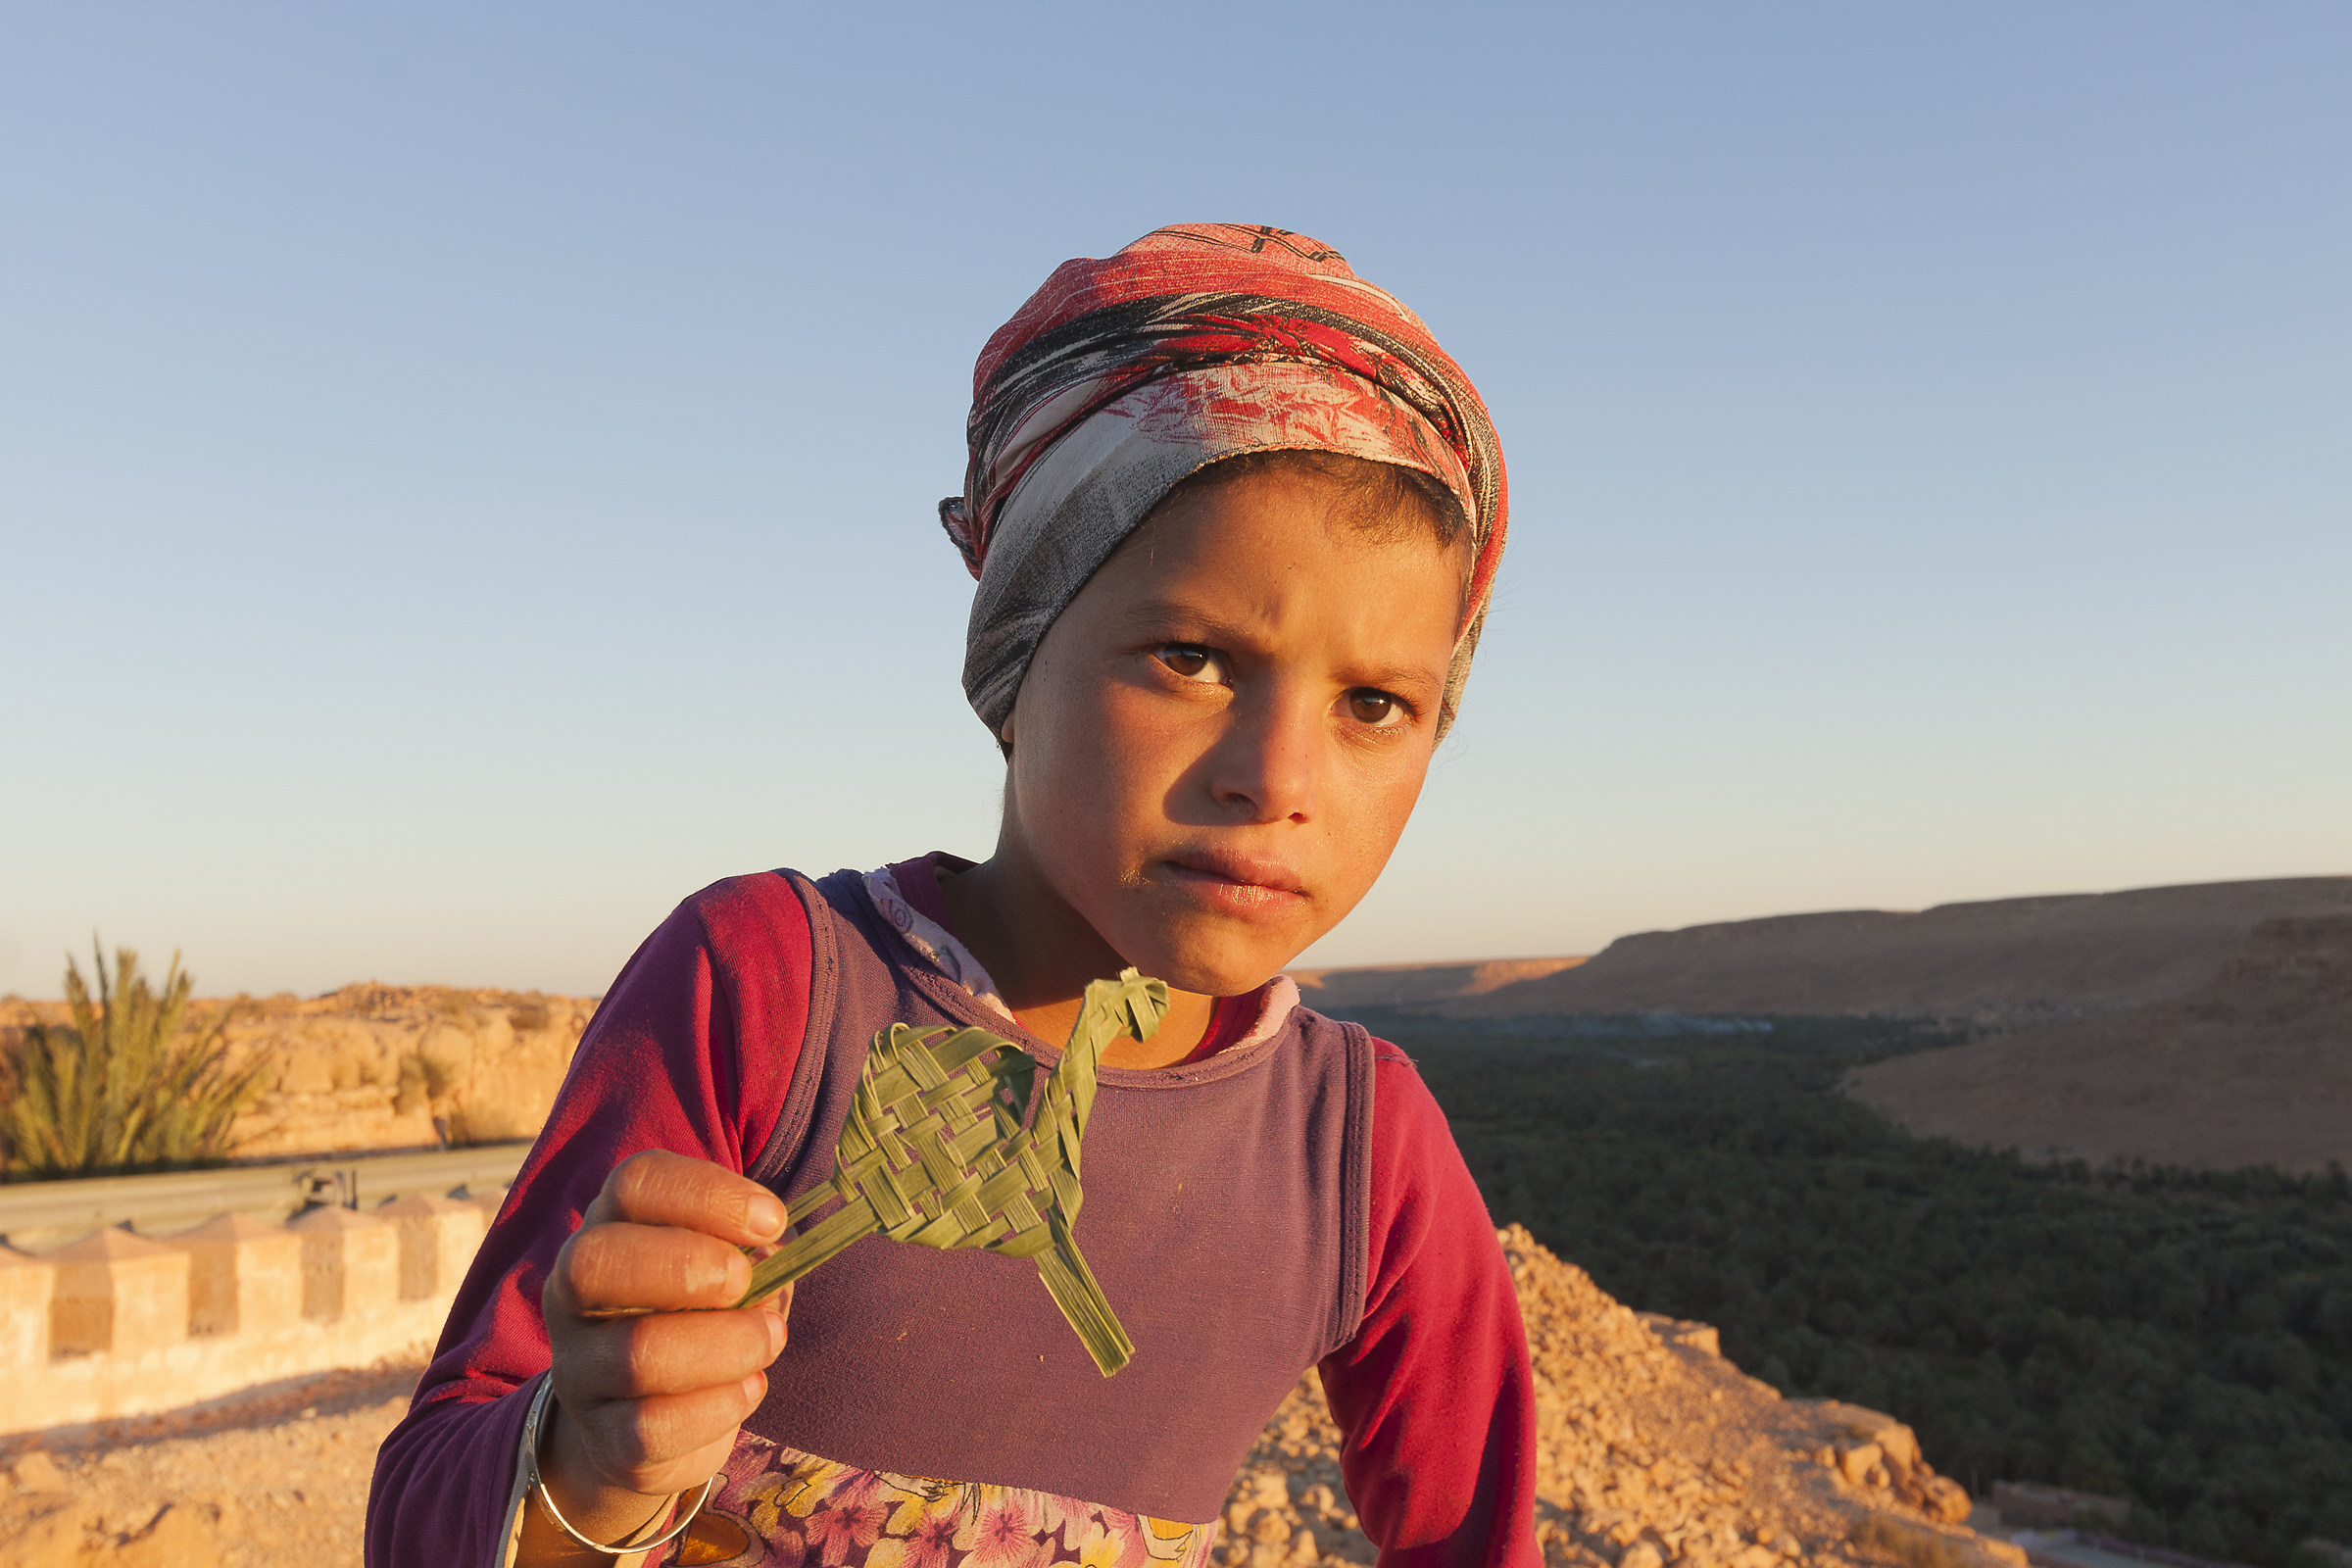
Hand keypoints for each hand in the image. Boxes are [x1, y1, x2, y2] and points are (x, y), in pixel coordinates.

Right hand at [536, 1151, 791, 1543]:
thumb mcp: (726, 1272)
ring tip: (769, 1339)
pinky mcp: (603, 1439)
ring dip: (726, 1344)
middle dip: (688, 1266)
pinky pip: (653, 1427)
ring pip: (638, 1354)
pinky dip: (720, 1405)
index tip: (771, 1220)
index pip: (634, 1185)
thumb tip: (772, 1258)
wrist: (648, 1424)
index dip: (706, 1194)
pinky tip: (749, 1388)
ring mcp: (579, 1369)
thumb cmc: (700, 1318)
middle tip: (745, 1282)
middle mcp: (574, 1295)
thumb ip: (752, 1256)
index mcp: (611, 1229)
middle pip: (595, 1262)